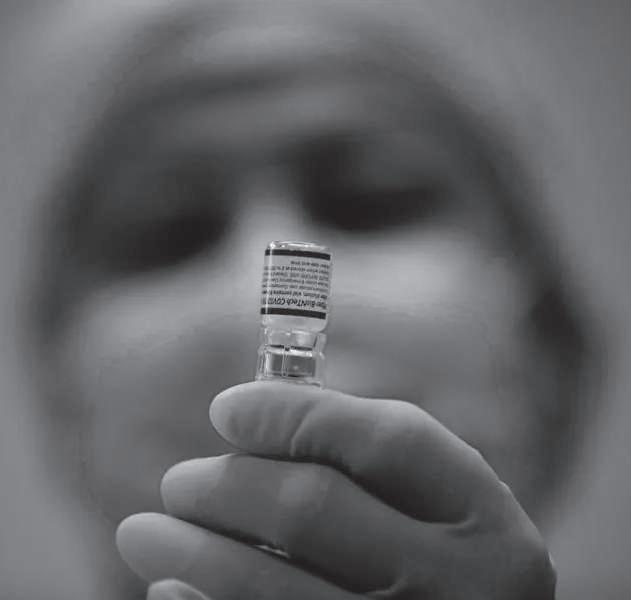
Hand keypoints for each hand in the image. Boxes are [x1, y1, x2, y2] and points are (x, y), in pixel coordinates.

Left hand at [117, 381, 555, 598]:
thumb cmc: (435, 557)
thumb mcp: (432, 503)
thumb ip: (359, 456)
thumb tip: (243, 420)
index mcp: (482, 517)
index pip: (386, 442)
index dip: (295, 415)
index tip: (227, 409)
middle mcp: (464, 587)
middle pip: (315, 511)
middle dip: (228, 486)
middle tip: (180, 481)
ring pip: (274, 590)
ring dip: (192, 551)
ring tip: (143, 530)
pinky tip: (172, 589)